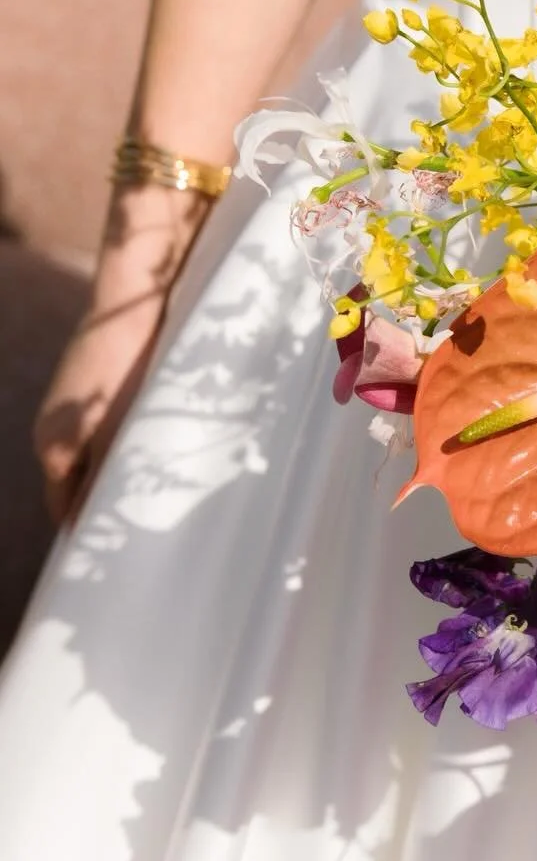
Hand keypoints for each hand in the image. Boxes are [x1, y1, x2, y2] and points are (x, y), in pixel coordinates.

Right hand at [33, 290, 166, 525]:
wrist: (134, 303)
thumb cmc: (125, 370)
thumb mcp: (117, 436)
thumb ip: (102, 482)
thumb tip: (85, 527)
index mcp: (52, 450)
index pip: (64, 509)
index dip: (88, 532)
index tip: (119, 557)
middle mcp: (55, 432)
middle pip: (79, 486)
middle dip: (106, 507)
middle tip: (147, 533)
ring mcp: (74, 410)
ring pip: (97, 459)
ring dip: (121, 477)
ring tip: (159, 499)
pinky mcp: (97, 391)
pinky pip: (110, 434)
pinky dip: (128, 449)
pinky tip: (160, 454)